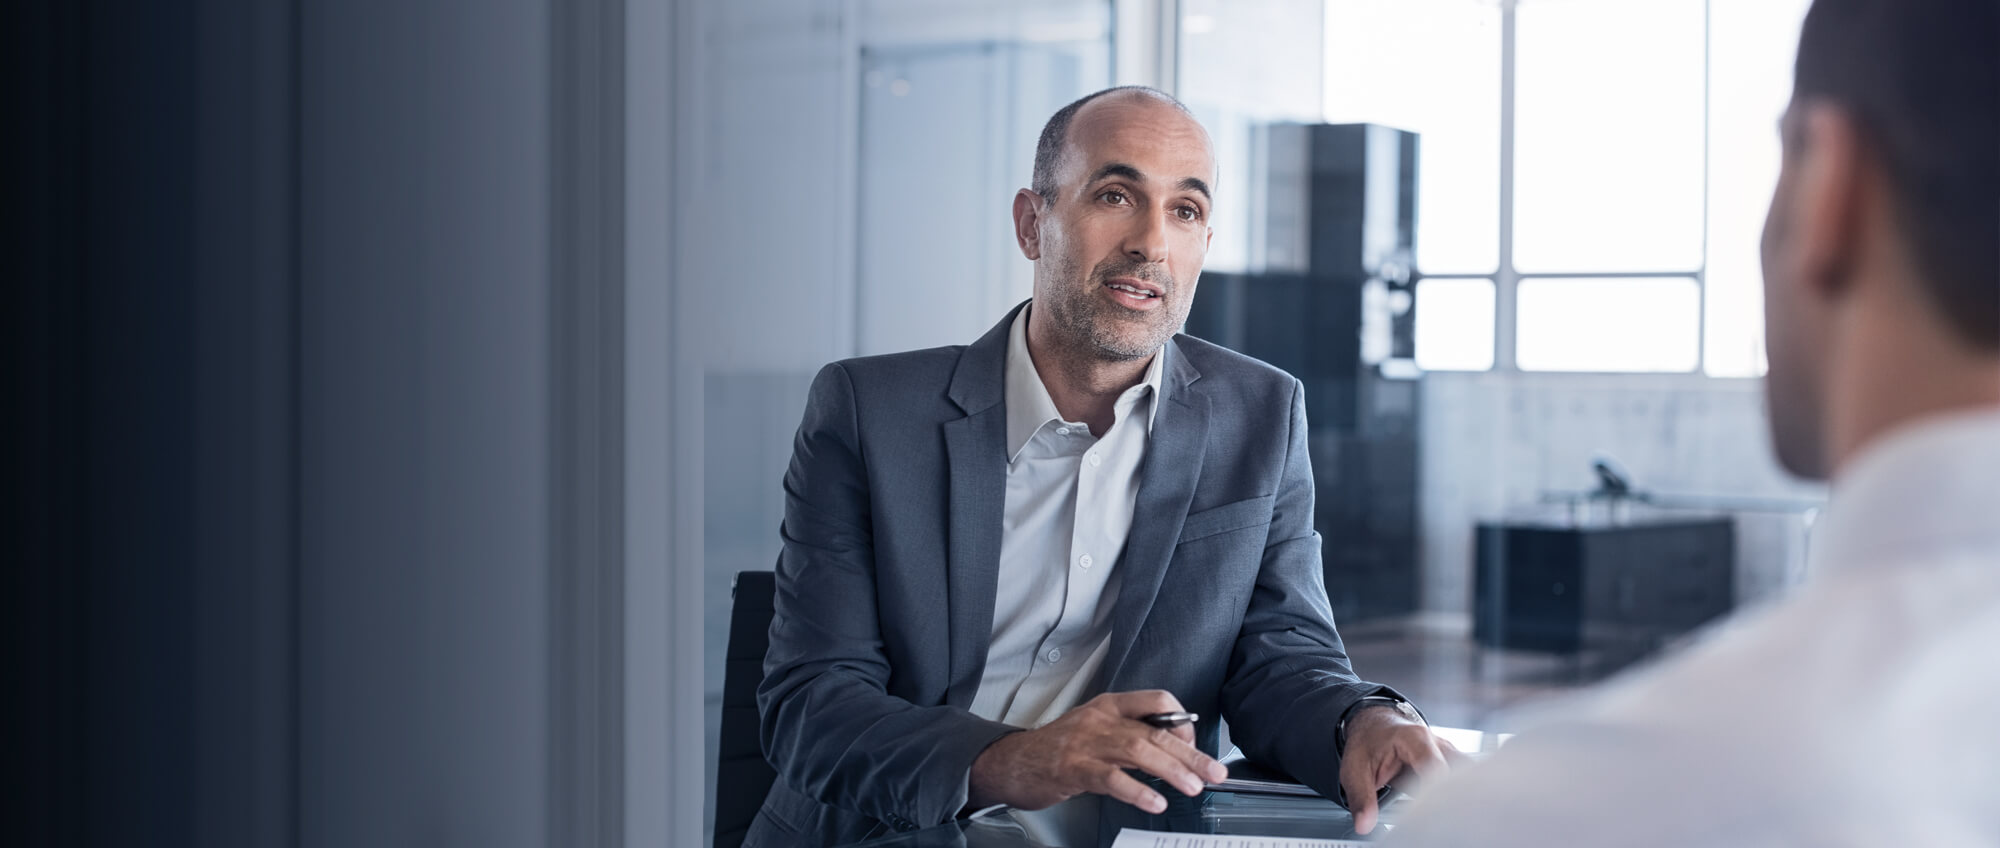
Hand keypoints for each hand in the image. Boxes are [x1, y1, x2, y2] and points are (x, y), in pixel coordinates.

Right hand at [967, 690, 1229, 813]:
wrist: (1011, 762)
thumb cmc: (1057, 749)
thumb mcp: (1096, 731)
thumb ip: (1129, 735)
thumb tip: (1173, 751)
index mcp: (1109, 705)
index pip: (1157, 700)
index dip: (1182, 722)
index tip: (1193, 746)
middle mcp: (1101, 719)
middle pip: (1155, 731)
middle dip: (1190, 753)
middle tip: (1214, 772)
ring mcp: (1086, 743)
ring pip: (1138, 751)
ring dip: (1172, 770)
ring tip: (1193, 787)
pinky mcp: (1073, 769)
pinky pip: (1112, 779)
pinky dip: (1137, 791)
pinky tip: (1155, 802)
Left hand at [1339, 708, 1469, 834]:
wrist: (1374, 724)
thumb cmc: (1367, 741)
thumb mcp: (1355, 769)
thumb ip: (1360, 797)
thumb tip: (1364, 824)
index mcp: (1414, 739)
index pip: (1436, 769)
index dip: (1435, 794)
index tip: (1426, 815)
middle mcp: (1437, 743)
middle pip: (1460, 773)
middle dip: (1452, 796)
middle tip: (1437, 817)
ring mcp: (1446, 753)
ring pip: (1466, 776)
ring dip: (1455, 794)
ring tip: (1441, 813)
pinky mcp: (1450, 763)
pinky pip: (1462, 779)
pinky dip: (1454, 794)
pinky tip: (1443, 808)